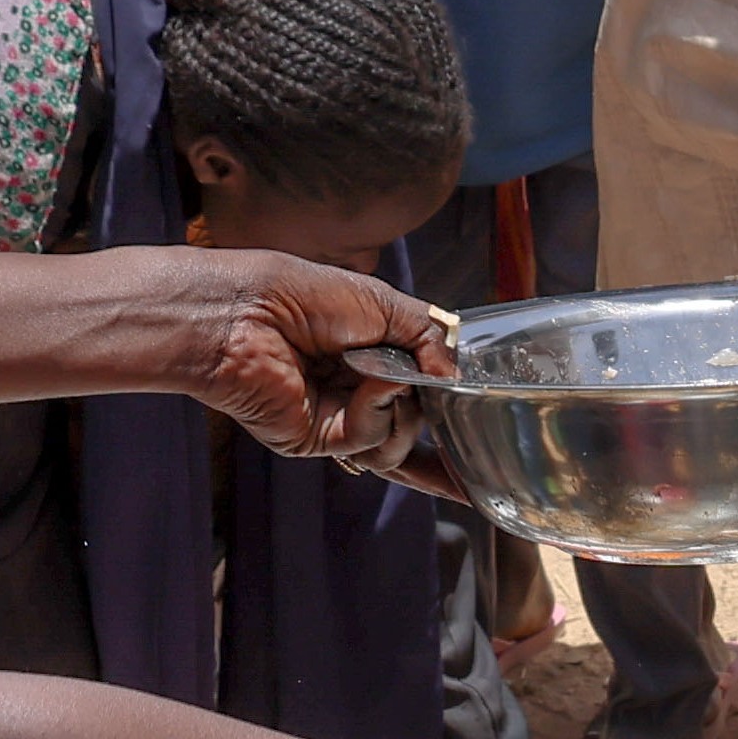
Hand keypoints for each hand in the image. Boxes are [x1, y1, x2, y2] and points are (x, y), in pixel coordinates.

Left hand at [141, 246, 456, 456]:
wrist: (250, 311)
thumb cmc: (305, 296)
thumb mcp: (384, 305)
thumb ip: (429, 340)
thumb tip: (454, 377)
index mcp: (367, 360)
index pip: (416, 396)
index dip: (447, 415)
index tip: (486, 432)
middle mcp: (352, 393)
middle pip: (414, 425)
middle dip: (430, 406)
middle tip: (428, 378)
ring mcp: (336, 420)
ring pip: (397, 442)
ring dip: (404, 410)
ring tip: (387, 376)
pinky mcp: (318, 441)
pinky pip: (369, 442)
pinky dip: (378, 412)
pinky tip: (368, 384)